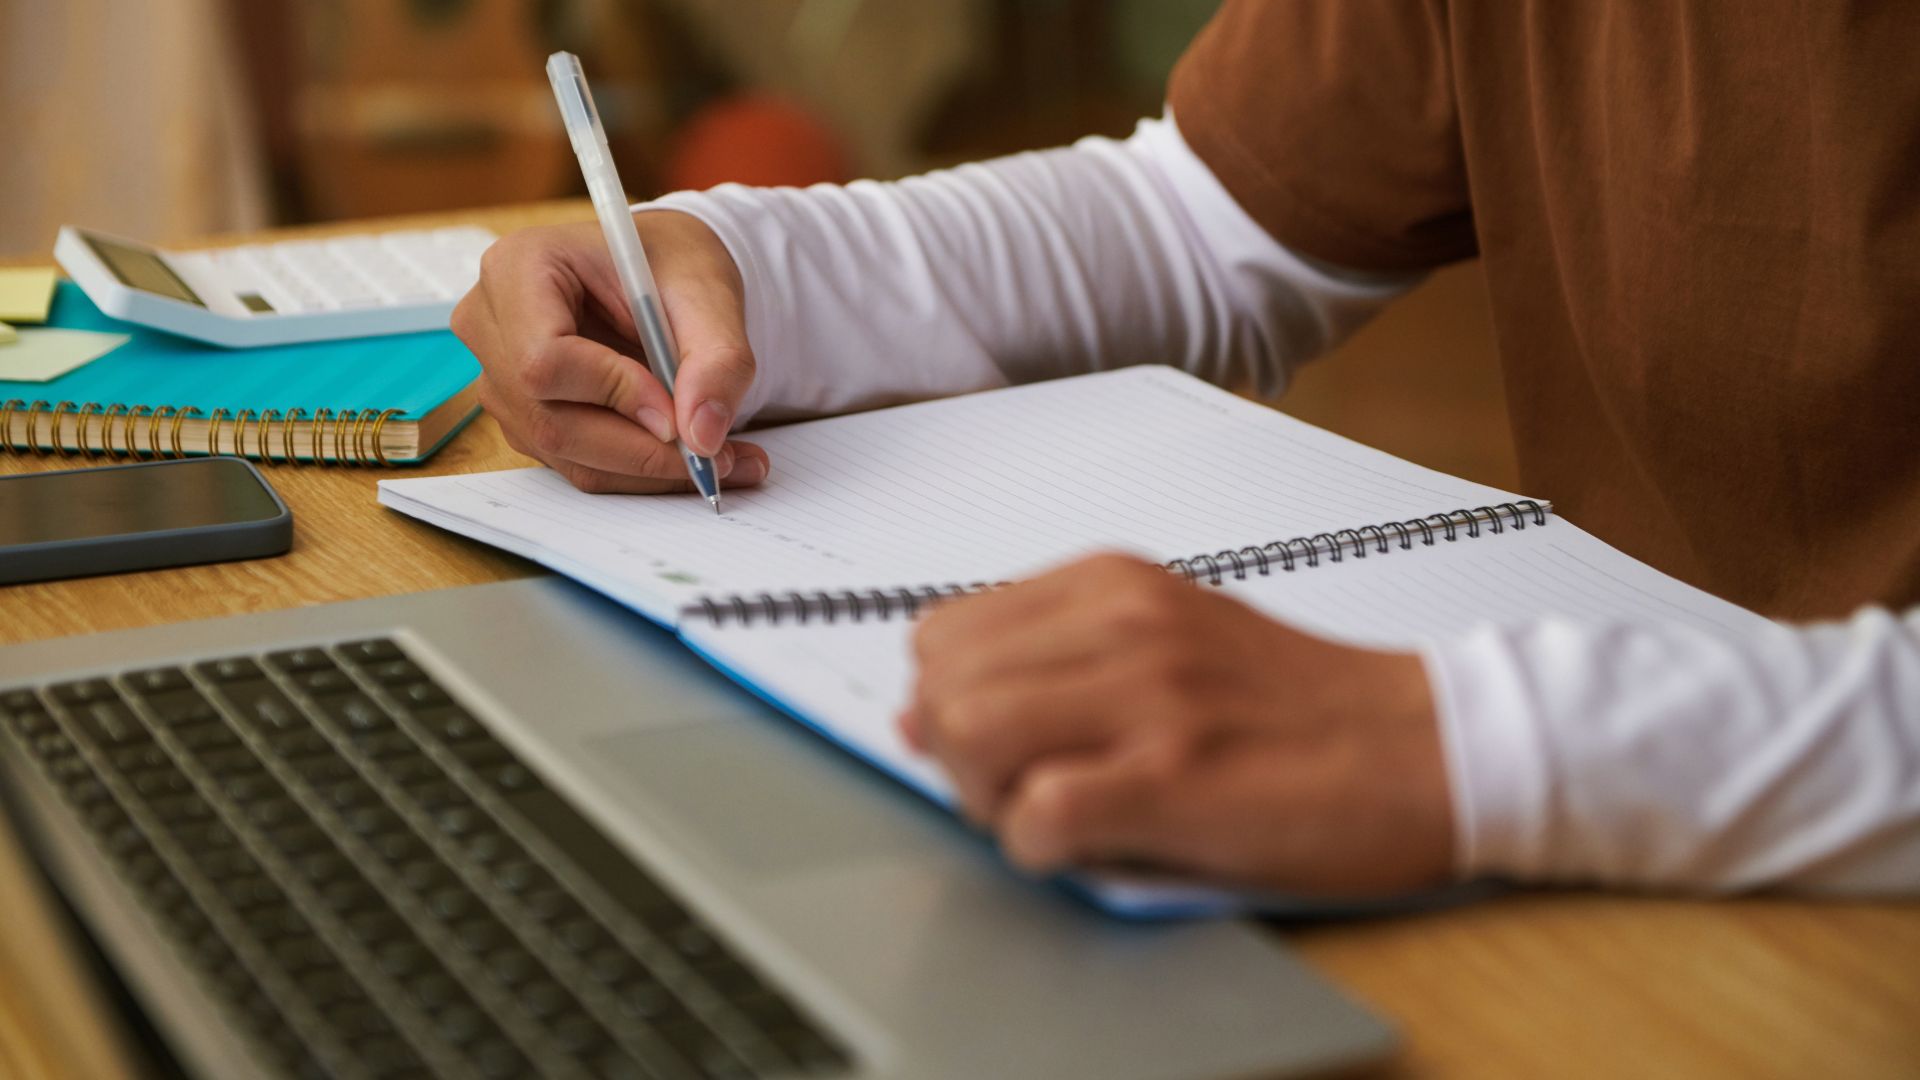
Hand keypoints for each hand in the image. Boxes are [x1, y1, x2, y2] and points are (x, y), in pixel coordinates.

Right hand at [452, 212, 770, 493]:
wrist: (662, 273)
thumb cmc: (674, 264)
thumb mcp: (710, 293)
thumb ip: (717, 360)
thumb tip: (703, 436)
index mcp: (519, 268)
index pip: (544, 358)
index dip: (612, 394)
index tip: (677, 413)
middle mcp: (492, 327)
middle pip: (550, 419)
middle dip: (641, 450)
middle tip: (718, 459)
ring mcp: (500, 378)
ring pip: (567, 452)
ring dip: (648, 470)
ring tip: (725, 461)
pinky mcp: (525, 416)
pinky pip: (578, 463)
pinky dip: (639, 471)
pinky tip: (691, 458)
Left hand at [901, 554, 1454, 895]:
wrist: (1423, 748)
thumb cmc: (1298, 709)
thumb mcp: (1168, 645)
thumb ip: (1052, 663)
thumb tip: (923, 713)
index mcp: (1114, 584)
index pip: (944, 631)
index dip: (952, 702)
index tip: (1000, 743)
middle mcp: (1124, 622)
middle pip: (943, 682)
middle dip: (956, 753)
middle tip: (1019, 789)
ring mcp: (1151, 695)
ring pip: (970, 732)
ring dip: (990, 797)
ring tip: (1054, 815)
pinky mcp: (1178, 775)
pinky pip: (1038, 812)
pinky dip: (1040, 847)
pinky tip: (1090, 845)